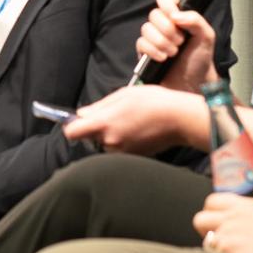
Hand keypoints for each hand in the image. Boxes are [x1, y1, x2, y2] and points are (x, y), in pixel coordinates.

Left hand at [64, 85, 206, 155]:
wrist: (180, 119)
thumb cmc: (153, 101)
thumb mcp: (124, 94)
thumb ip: (99, 106)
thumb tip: (82, 114)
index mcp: (105, 124)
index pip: (72, 133)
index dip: (72, 126)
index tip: (79, 120)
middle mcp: (110, 142)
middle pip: (90, 138)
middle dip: (97, 128)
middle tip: (116, 115)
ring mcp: (122, 152)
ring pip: (106, 144)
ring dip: (111, 134)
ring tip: (130, 121)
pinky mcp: (133, 157)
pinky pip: (120, 149)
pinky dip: (124, 141)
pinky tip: (139, 130)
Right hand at [135, 0, 218, 92]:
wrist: (193, 83)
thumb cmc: (200, 60)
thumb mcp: (206, 37)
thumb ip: (196, 20)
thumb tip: (176, 15)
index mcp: (177, 17)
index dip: (167, 4)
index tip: (175, 16)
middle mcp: (163, 25)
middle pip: (154, 14)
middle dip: (168, 30)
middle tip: (180, 42)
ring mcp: (152, 38)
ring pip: (146, 29)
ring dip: (162, 42)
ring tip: (173, 53)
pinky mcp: (144, 52)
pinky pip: (141, 44)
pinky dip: (154, 51)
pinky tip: (163, 59)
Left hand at [192, 193, 252, 252]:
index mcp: (245, 205)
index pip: (212, 201)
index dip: (211, 214)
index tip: (220, 225)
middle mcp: (233, 215)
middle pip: (199, 219)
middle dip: (205, 233)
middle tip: (220, 243)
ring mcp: (229, 231)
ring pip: (206, 242)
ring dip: (216, 252)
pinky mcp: (228, 248)